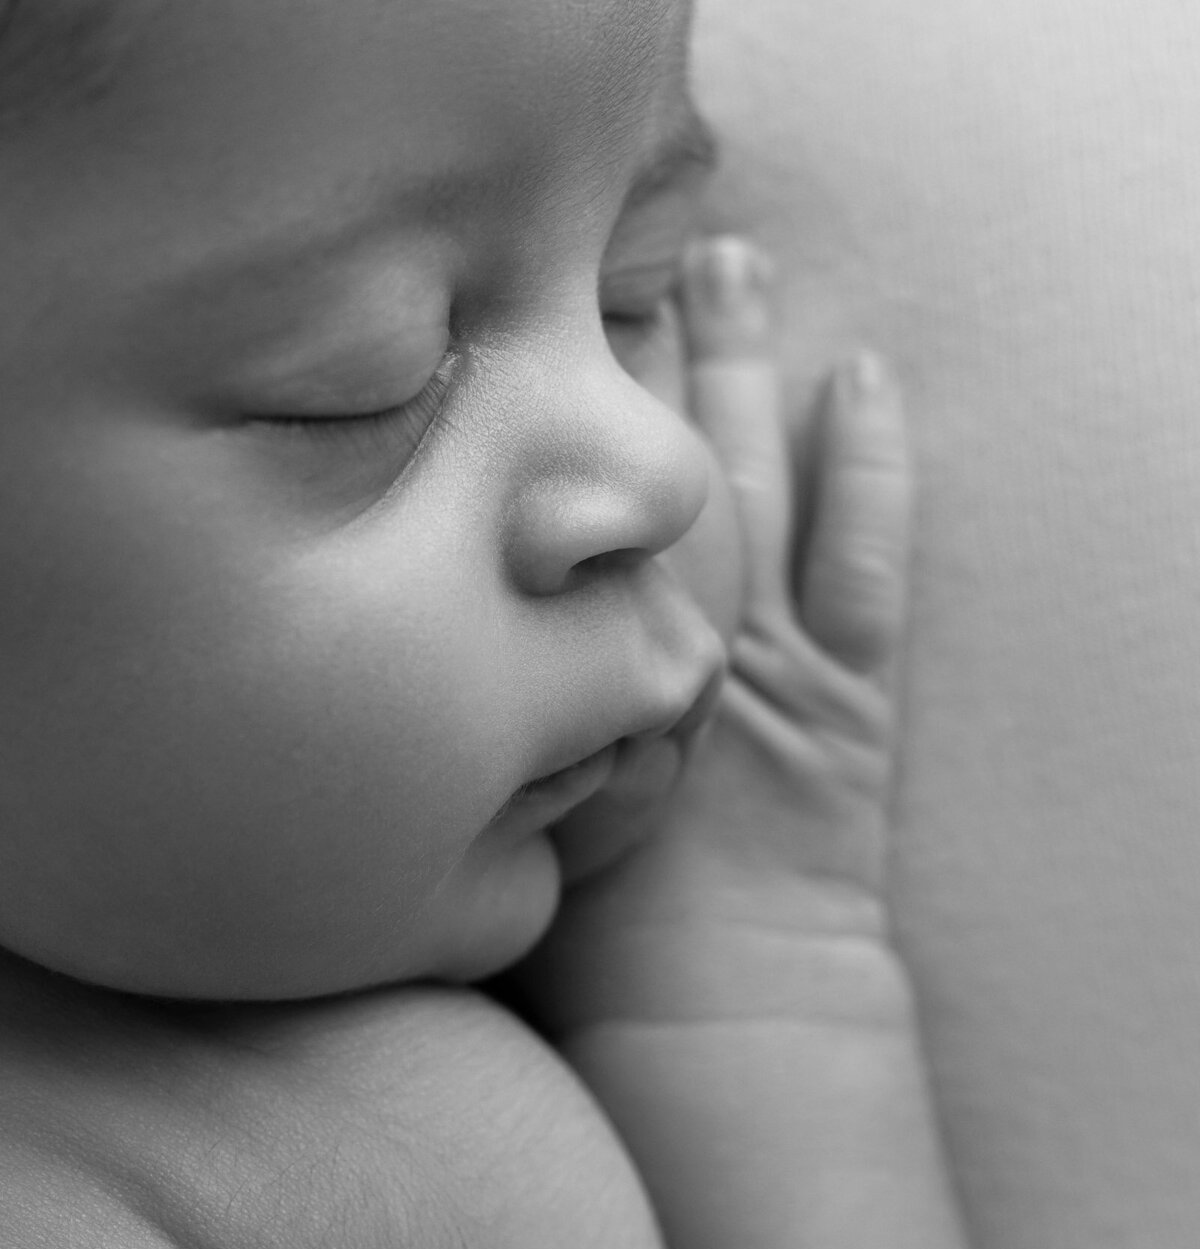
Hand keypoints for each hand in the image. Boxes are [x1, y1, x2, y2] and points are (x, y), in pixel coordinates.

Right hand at [516, 236, 913, 1035]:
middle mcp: (658, 625)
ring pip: (747, 477)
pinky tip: (864, 375)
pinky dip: (874, 468)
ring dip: (740, 363)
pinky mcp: (848, 687)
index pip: (539, 494)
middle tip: (605, 231)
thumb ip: (446, 704)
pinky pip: (867, 559)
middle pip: (637, 452)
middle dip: (626, 340)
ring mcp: (761, 650)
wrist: (706, 1018)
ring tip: (730, 256)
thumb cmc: (586, 937)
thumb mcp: (481, 802)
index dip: (528, 392)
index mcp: (564, 652)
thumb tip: (375, 620)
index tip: (506, 301)